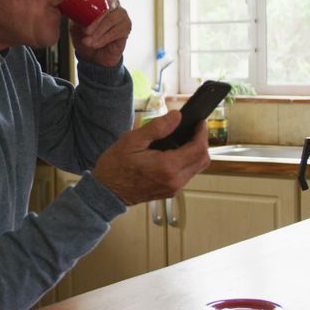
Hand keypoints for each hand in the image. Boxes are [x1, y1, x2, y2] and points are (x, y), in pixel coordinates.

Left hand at [70, 0, 130, 67]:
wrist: (92, 56)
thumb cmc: (84, 37)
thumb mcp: (75, 24)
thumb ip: (76, 14)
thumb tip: (74, 10)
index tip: (85, 3)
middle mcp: (112, 3)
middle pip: (106, 3)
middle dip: (94, 19)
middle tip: (85, 31)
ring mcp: (121, 14)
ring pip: (111, 18)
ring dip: (98, 32)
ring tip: (88, 41)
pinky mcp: (126, 26)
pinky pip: (116, 30)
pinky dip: (104, 38)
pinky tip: (96, 44)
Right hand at [91, 111, 210, 205]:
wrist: (106, 192)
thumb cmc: (115, 166)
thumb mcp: (132, 140)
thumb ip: (157, 128)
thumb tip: (176, 117)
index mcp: (167, 166)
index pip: (198, 149)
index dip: (202, 133)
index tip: (199, 123)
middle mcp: (175, 180)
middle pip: (203, 160)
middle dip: (202, 142)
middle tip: (193, 129)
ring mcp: (173, 188)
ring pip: (197, 168)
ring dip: (195, 153)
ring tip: (183, 139)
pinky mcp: (170, 192)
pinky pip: (187, 175)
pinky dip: (187, 162)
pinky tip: (175, 153)